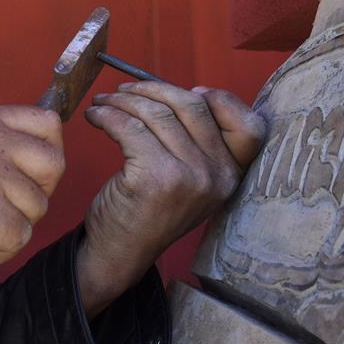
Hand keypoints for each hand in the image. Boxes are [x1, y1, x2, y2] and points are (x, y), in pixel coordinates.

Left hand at [77, 82, 265, 315]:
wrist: (120, 253)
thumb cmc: (149, 210)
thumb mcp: (191, 181)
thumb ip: (199, 144)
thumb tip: (191, 92)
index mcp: (231, 175)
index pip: (248, 126)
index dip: (222, 100)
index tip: (188, 90)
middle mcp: (217, 176)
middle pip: (192, 106)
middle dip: (152, 90)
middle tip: (123, 92)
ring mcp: (189, 177)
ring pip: (156, 113)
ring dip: (121, 101)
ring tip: (103, 104)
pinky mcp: (155, 177)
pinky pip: (128, 127)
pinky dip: (107, 116)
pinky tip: (95, 118)